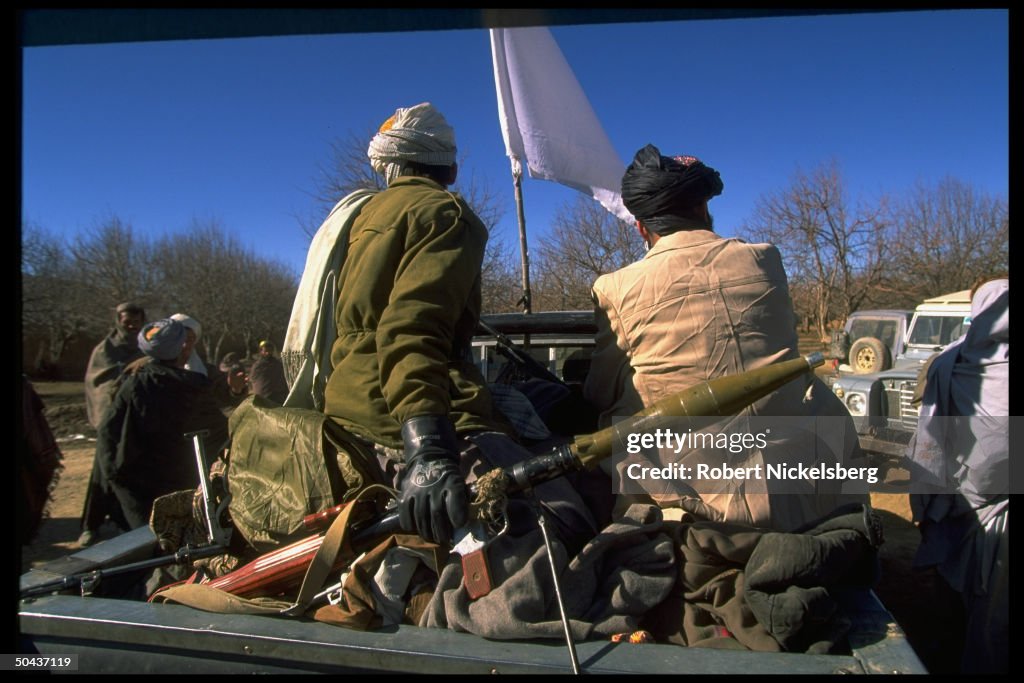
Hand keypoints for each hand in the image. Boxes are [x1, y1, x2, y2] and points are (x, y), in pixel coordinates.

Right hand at [397, 415, 467, 544]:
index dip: (457, 515)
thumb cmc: (448, 477)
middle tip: (445, 540)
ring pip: (421, 517)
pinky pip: (405, 514)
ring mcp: (418, 490)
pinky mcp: (405, 494)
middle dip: (442, 532)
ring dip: (427, 532)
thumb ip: (462, 499)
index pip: (455, 500)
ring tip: (432, 539)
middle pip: (437, 514)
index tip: (459, 525)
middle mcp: (434, 487)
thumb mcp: (461, 483)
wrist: (430, 457)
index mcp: (452, 483)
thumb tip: (462, 522)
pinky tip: (415, 528)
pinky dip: (410, 525)